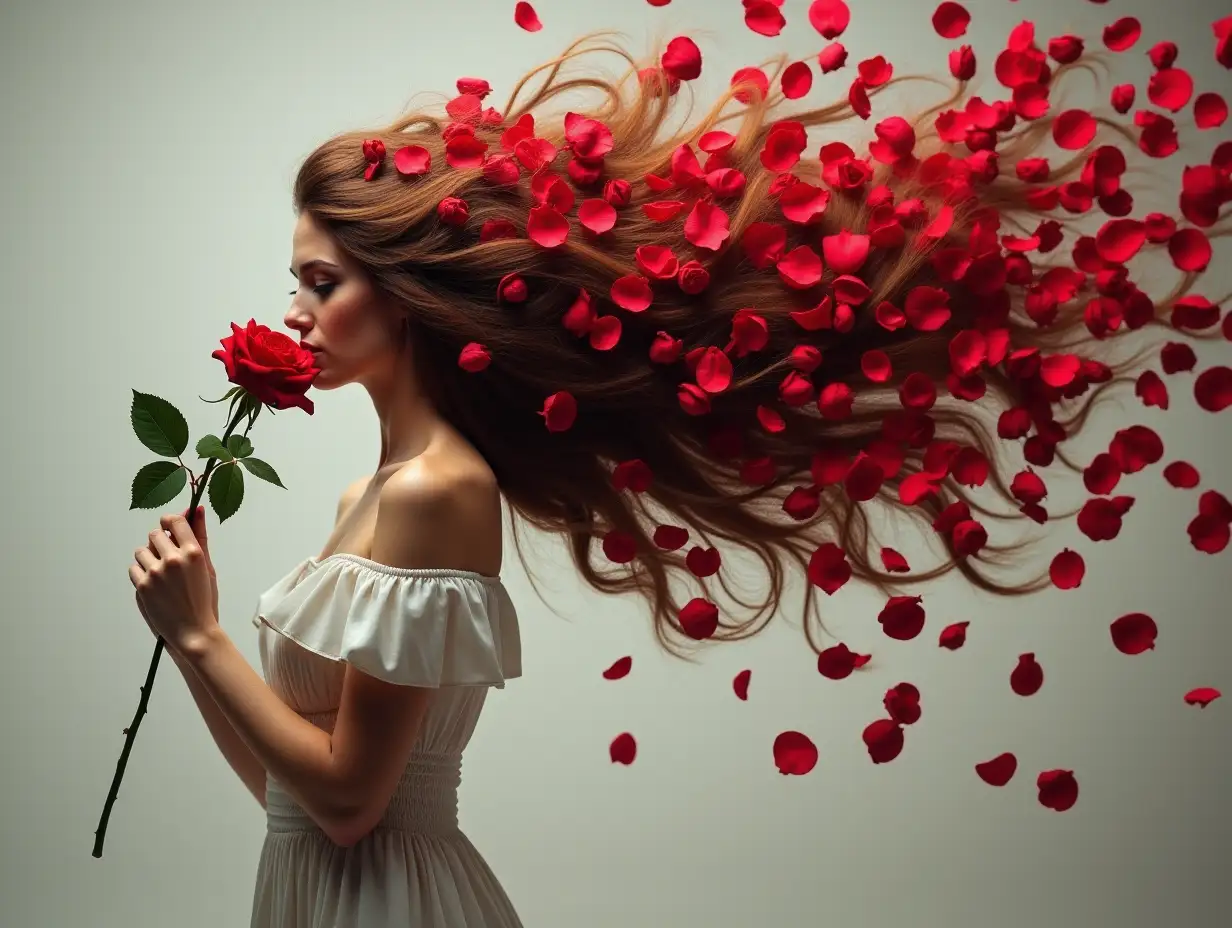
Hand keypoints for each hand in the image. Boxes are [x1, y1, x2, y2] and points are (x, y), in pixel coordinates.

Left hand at [129, 510, 219, 656]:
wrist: (194, 633)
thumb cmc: (204, 601)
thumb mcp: (207, 567)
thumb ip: (200, 537)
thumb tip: (196, 510)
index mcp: (193, 553)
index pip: (174, 521)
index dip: (170, 522)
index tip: (170, 529)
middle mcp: (173, 559)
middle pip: (155, 534)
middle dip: (160, 543)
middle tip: (168, 559)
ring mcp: (155, 573)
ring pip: (141, 551)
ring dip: (149, 558)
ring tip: (161, 574)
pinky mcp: (141, 586)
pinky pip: (133, 568)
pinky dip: (141, 574)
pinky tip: (154, 585)